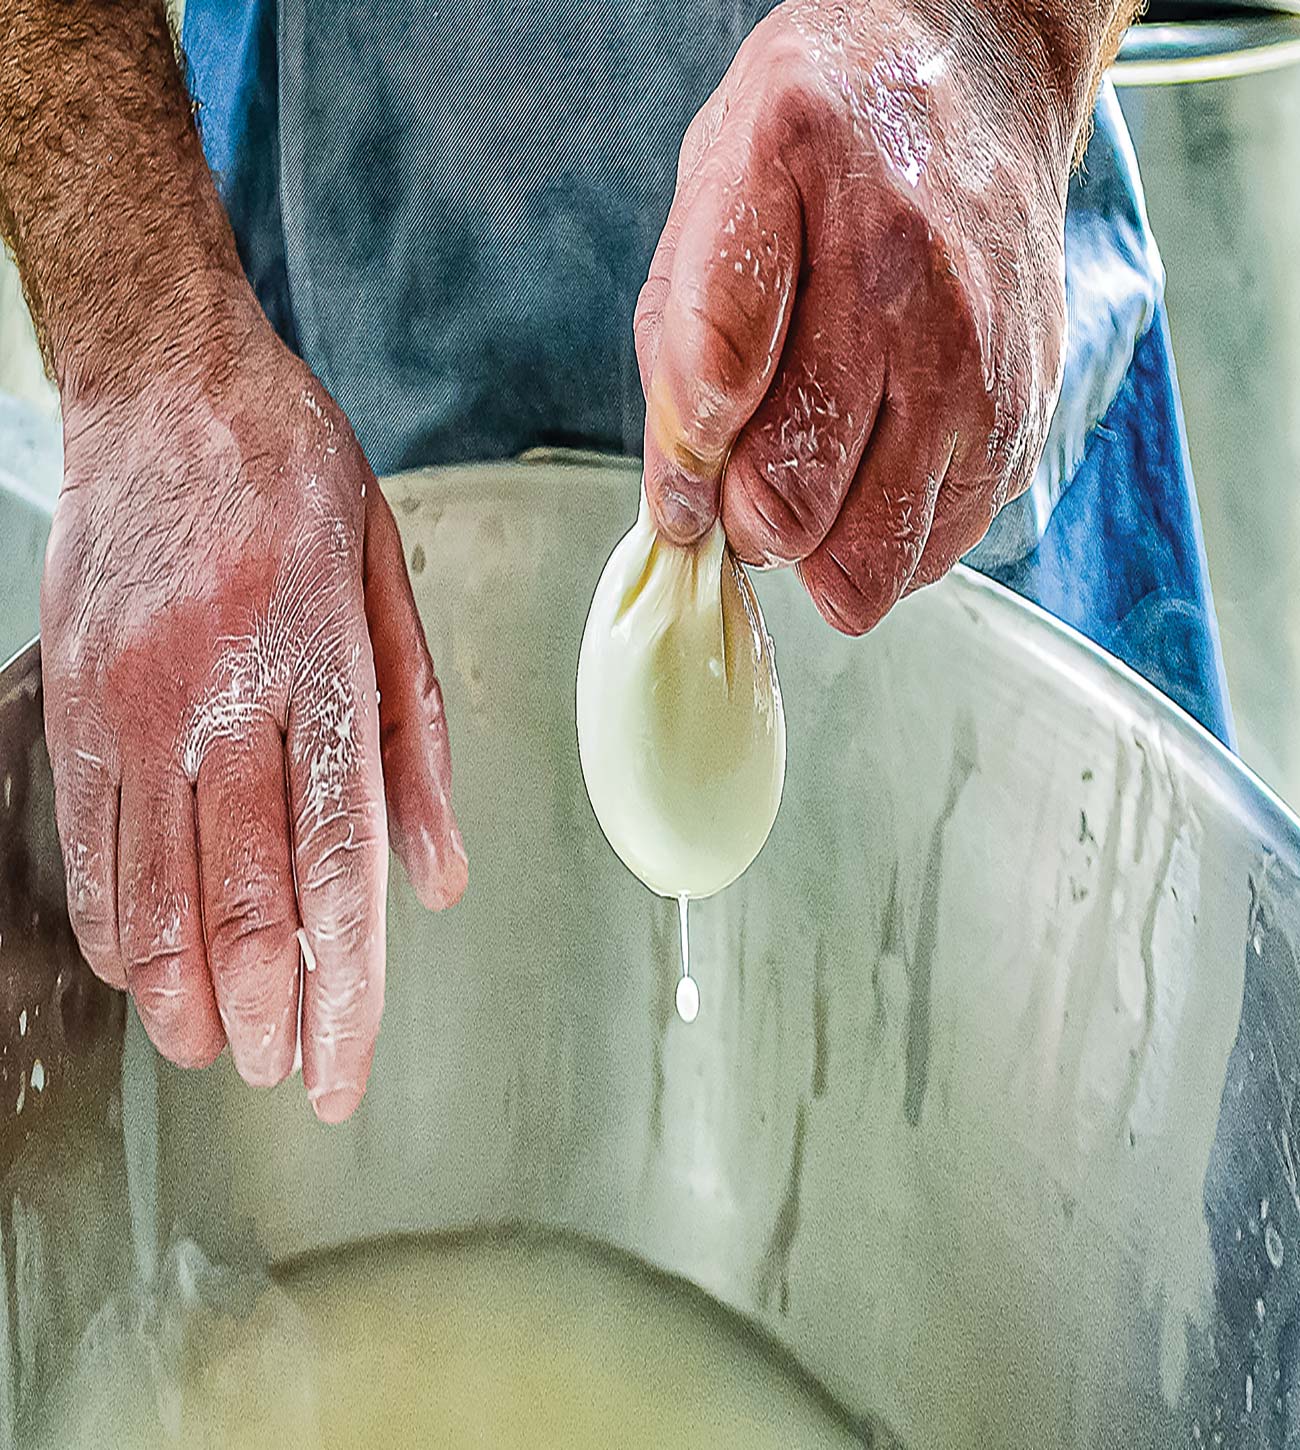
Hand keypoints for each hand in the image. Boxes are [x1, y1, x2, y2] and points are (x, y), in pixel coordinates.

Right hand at [41, 297, 466, 1120]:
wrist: (164, 387)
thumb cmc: (297, 481)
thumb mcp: (393, 589)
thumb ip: (418, 743)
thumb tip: (439, 880)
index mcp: (316, 666)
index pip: (337, 862)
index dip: (343, 984)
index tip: (346, 1067)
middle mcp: (216, 695)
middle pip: (241, 895)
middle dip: (267, 1009)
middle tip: (290, 1076)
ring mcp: (130, 702)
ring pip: (150, 887)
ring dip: (181, 988)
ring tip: (215, 1048)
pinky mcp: (73, 699)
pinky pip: (85, 840)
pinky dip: (111, 923)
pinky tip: (136, 970)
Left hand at [636, 0, 1077, 632]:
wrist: (986, 72)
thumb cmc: (831, 141)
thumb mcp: (715, 186)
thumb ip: (679, 341)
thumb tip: (681, 498)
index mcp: (799, 176)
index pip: (713, 374)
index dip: (681, 458)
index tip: (685, 471)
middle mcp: (905, 278)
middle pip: (790, 503)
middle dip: (744, 521)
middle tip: (747, 480)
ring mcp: (979, 358)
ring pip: (869, 557)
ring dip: (819, 549)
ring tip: (814, 479)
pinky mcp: (1024, 415)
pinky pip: (933, 548)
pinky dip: (887, 539)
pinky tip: (875, 470)